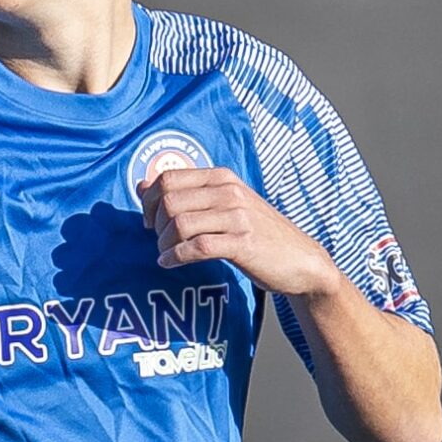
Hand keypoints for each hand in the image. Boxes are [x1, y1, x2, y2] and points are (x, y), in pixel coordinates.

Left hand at [144, 166, 340, 297]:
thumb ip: (186, 194)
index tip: (148, 222)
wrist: (300, 259)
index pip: (168, 178)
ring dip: (165, 244)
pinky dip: (176, 257)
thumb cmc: (257, 233)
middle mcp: (229, 191)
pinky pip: (197, 247)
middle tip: (160, 241)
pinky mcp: (243, 243)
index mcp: (222, 177)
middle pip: (170, 202)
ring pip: (180, 224)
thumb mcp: (223, 205)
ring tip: (167, 254)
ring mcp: (238, 216)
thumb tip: (141, 185)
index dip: (149, 202)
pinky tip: (170, 264)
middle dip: (155, 225)